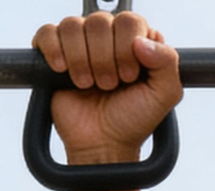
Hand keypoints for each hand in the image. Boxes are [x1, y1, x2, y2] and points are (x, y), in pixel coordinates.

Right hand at [32, 11, 182, 164]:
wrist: (103, 144)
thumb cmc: (133, 120)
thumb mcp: (164, 95)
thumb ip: (167, 62)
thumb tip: (141, 40)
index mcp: (135, 40)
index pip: (128, 20)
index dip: (126, 48)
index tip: (128, 78)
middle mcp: (108, 36)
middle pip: (99, 21)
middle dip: (104, 60)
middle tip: (108, 86)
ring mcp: (79, 43)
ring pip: (72, 25)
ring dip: (81, 60)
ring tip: (88, 85)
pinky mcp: (53, 52)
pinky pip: (47, 33)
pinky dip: (54, 51)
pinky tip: (64, 72)